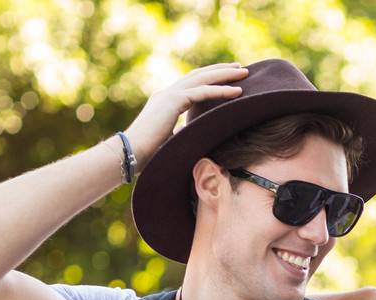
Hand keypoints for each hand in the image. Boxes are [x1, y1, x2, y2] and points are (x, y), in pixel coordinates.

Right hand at [125, 64, 250, 168]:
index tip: (228, 77)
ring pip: (202, 78)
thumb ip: (181, 133)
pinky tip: (238, 92)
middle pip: (198, 75)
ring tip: (244, 72)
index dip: (210, 79)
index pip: (191, 84)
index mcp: (166, 102)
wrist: (131, 153)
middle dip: (220, 70)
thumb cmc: (149, 155)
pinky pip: (202, 92)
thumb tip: (190, 137)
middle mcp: (166, 94)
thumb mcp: (171, 140)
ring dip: (224, 75)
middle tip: (240, 68)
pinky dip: (221, 91)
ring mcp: (168, 95)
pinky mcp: (172, 101)